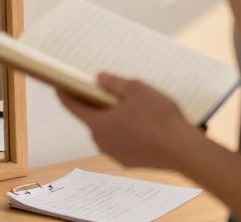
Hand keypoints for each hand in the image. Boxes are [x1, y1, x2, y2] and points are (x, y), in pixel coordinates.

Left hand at [57, 73, 196, 169]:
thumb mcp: (137, 90)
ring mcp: (116, 154)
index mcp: (99, 124)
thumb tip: (99, 78)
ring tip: (128, 105)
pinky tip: (141, 123)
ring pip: (108, 132)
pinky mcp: (130, 162)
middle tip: (103, 90)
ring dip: (112, 119)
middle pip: (92, 119)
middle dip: (95, 104)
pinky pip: (122, 142)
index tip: (58, 85)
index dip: (64, 94)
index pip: (73, 107)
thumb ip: (114, 83)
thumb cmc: (159, 119)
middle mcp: (103, 142)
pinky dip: (125, 132)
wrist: (183, 150)